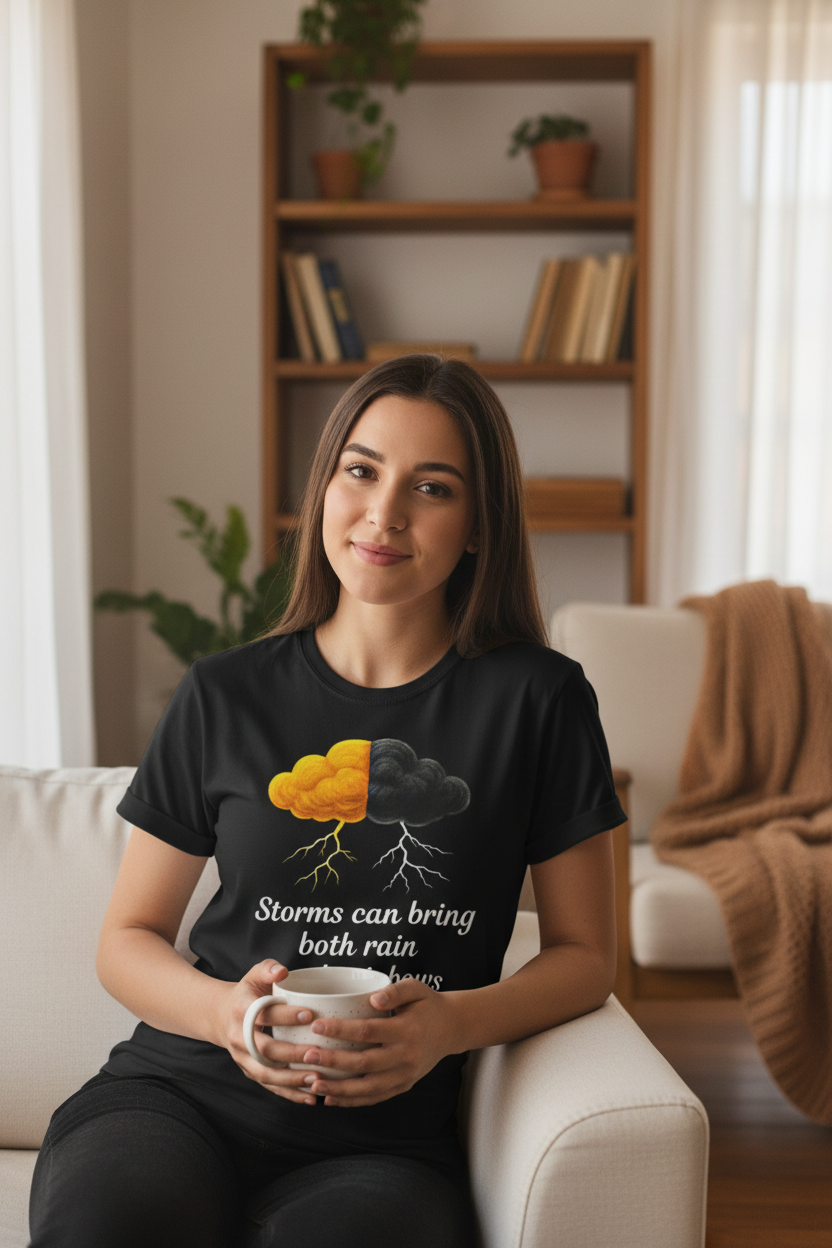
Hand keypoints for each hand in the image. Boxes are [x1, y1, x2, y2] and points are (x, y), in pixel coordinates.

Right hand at [219, 960, 328, 1105]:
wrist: (222, 1016)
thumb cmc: (248, 993)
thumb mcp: (254, 975)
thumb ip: (268, 969)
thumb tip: (282, 971)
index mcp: (241, 1010)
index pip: (263, 1014)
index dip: (286, 1015)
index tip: (310, 1013)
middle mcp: (239, 1037)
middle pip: (265, 1049)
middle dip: (292, 1053)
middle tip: (318, 1052)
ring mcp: (243, 1058)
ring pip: (266, 1073)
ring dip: (292, 1079)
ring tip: (316, 1078)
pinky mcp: (250, 1072)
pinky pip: (269, 1086)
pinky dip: (289, 1093)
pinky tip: (310, 1097)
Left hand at [299, 977, 462, 1107]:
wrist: (453, 1028)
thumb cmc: (428, 1004)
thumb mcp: (417, 988)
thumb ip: (395, 990)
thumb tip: (373, 999)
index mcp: (406, 1030)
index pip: (368, 1031)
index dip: (341, 1029)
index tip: (317, 1025)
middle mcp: (405, 1056)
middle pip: (364, 1063)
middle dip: (333, 1061)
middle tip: (306, 1056)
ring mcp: (404, 1075)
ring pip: (367, 1088)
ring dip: (338, 1088)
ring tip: (312, 1083)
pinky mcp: (403, 1086)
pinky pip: (375, 1098)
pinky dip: (352, 1101)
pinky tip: (330, 1098)